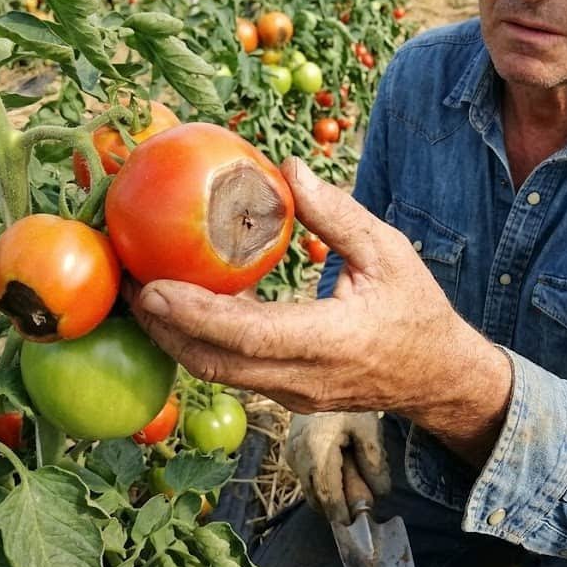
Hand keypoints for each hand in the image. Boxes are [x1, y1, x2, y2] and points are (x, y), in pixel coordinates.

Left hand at [126, 157, 511, 462]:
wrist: (437, 376)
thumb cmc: (416, 309)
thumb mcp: (388, 251)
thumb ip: (338, 214)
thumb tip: (289, 168)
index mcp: (333, 339)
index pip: (250, 336)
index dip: (196, 315)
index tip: (153, 287)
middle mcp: (305, 377)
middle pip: (215, 364)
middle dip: (164, 328)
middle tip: (129, 285)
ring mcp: (294, 395)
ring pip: (218, 375)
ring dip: (175, 340)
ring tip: (143, 297)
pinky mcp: (288, 398)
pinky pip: (233, 374)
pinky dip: (201, 346)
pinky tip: (184, 313)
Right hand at [285, 412, 388, 524]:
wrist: (319, 379)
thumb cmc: (347, 403)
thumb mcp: (368, 427)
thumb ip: (374, 460)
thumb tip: (381, 492)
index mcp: (316, 449)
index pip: (326, 493)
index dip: (340, 512)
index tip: (354, 523)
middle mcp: (298, 455)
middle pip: (316, 496)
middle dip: (337, 505)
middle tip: (361, 503)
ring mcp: (291, 454)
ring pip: (310, 489)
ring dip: (330, 494)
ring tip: (353, 477)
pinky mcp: (290, 452)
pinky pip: (306, 478)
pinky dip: (323, 481)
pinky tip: (341, 466)